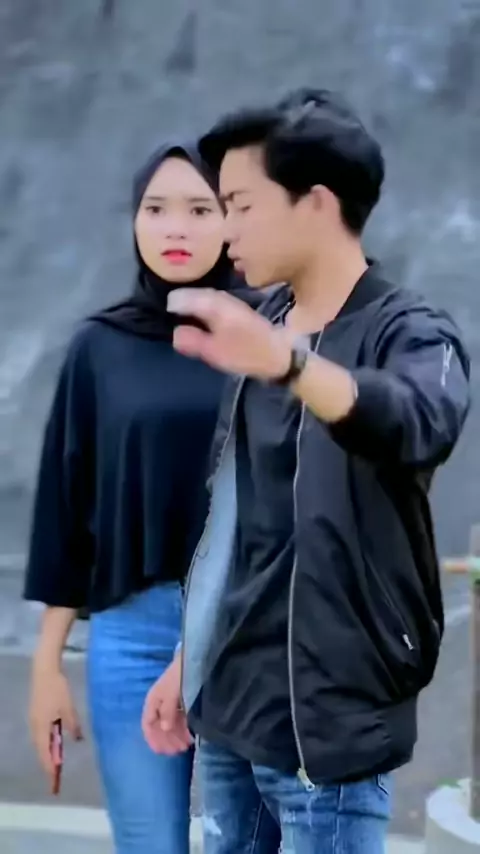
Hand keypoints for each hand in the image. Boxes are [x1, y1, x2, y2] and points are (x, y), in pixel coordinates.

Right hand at [29, 666, 82, 783]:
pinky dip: (46, 745)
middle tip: (55, 779)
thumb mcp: (69, 708)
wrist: (44, 671)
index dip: (51, 769)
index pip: (46, 754)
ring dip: (46, 755)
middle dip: (48, 766)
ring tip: (55, 767)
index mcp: (42, 728)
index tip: (55, 782)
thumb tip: (78, 740)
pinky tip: (53, 745)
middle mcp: (35, 728)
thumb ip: (73, 725)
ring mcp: (33, 721)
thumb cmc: (57, 689)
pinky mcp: (35, 715)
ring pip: (39, 744)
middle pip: (41, 751)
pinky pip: (40, 736)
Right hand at [142, 655, 193, 754]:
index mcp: (153, 701)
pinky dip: (183, 730)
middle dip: (167, 740)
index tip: (162, 751)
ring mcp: (171, 704)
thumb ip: (167, 711)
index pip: (148, 724)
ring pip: (170, 725)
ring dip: (176, 737)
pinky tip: (190, 737)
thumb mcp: (171, 693)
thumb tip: (164, 728)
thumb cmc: (179, 676)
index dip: (153, 739)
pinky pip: (179, 720)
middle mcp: (159, 704)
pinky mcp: (181, 702)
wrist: (192, 659)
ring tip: (186, 746)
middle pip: (159, 727)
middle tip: (178, 751)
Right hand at [168, 288, 291, 378]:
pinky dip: (208, 304)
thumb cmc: (247, 354)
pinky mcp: (242, 313)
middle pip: (202, 294)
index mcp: (218, 308)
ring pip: (211, 297)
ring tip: (184, 306)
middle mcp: (227, 301)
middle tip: (172, 304)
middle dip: (186, 296)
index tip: (166, 305)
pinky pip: (218, 302)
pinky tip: (205, 313)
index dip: (178, 300)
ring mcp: (236, 306)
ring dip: (197, 299)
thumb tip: (175, 332)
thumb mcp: (216, 352)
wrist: (280, 356)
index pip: (193, 298)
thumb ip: (194, 341)